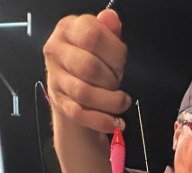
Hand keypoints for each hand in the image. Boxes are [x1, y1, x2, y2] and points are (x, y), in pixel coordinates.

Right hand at [43, 9, 130, 132]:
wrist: (74, 88)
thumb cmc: (93, 61)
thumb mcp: (103, 43)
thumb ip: (108, 32)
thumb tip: (111, 19)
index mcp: (68, 29)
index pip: (93, 36)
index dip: (114, 52)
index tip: (121, 62)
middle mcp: (56, 51)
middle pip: (89, 67)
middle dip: (111, 79)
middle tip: (118, 82)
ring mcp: (56, 78)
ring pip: (84, 93)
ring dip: (110, 101)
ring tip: (122, 102)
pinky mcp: (60, 103)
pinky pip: (80, 114)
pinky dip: (102, 121)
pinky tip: (116, 122)